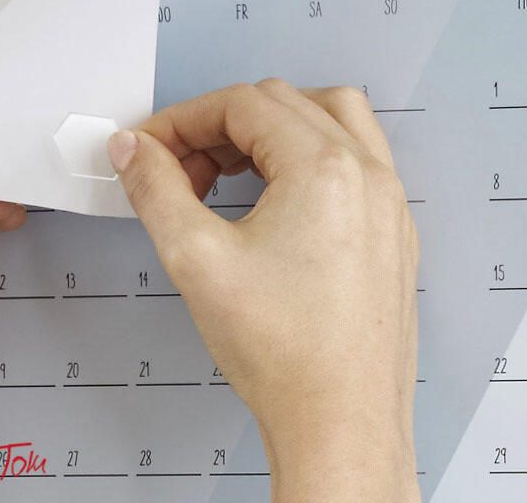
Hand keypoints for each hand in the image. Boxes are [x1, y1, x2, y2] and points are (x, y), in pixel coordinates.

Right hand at [107, 81, 420, 502]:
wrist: (340, 422)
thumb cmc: (284, 352)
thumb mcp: (195, 258)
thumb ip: (156, 189)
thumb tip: (133, 149)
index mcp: (324, 167)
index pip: (242, 104)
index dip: (183, 119)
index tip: (149, 148)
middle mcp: (367, 173)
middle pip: (282, 104)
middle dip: (220, 126)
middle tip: (179, 169)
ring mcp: (388, 202)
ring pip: (329, 119)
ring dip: (271, 130)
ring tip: (229, 172)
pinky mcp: (393, 232)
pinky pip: (355, 160)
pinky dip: (308, 157)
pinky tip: (276, 200)